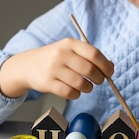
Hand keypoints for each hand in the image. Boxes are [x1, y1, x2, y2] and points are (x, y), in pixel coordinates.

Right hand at [0, 38, 114, 99]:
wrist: (28, 65)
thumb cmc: (56, 58)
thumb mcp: (71, 51)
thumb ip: (90, 57)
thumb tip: (111, 67)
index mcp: (70, 43)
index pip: (93, 54)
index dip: (105, 65)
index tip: (110, 72)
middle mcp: (61, 54)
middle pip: (89, 70)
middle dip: (99, 79)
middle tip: (98, 81)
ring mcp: (53, 69)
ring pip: (80, 83)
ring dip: (88, 88)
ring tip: (86, 87)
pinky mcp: (47, 83)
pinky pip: (69, 93)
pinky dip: (76, 94)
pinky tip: (75, 91)